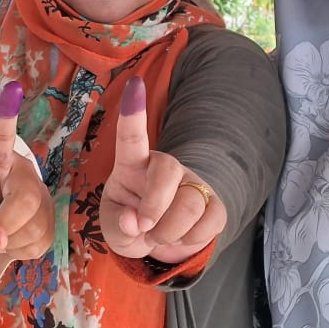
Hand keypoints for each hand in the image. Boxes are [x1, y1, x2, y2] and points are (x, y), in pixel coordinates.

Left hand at [0, 81, 54, 260]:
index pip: (0, 136)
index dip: (7, 114)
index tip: (12, 87)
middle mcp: (23, 172)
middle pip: (25, 202)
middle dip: (1, 226)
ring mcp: (41, 195)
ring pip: (33, 229)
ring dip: (8, 242)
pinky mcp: (51, 220)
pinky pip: (39, 245)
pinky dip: (19, 250)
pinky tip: (11, 237)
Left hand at [100, 76, 226, 263]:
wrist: (158, 243)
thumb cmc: (129, 225)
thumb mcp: (114, 229)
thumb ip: (118, 225)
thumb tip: (135, 221)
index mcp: (132, 166)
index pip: (132, 137)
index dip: (133, 113)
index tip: (135, 84)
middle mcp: (164, 167)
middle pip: (167, 168)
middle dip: (154, 205)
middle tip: (143, 228)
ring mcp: (191, 182)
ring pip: (189, 202)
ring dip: (170, 231)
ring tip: (158, 237)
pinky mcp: (214, 204)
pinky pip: (210, 220)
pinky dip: (190, 239)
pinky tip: (180, 237)